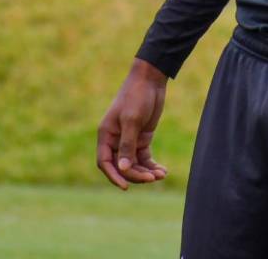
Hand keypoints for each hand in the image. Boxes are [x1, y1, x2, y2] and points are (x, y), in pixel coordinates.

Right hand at [96, 58, 169, 189]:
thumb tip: (124, 169)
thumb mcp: (132, 120)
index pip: (105, 162)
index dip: (114, 176)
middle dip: (136, 174)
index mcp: (106, 134)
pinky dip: (152, 165)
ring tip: (161, 175)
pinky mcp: (142, 137)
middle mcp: (115, 139)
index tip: (126, 186)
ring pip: (135, 164)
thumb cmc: (136, 96)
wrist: (151, 79)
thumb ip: (127, 145)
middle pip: (122, 166)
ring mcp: (129, 139)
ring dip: (146, 172)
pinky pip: (145, 157)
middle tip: (152, 178)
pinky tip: (163, 170)